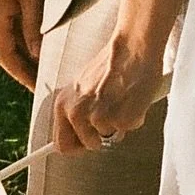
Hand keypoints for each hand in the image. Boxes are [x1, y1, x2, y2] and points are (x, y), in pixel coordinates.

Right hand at [0, 0, 45, 91]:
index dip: (20, 74)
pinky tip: (34, 44)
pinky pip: (6, 27)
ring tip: (41, 68)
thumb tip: (37, 56)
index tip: (36, 88)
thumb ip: (34, 25)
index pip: (4, 56)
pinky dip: (19, 40)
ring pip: (4, 39)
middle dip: (21, 69)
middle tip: (41, 83)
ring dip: (21, 55)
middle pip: (2, 51)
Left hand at [53, 38, 164, 153]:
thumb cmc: (112, 63)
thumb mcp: (83, 86)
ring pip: (110, 137)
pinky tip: (132, 99)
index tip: (85, 144)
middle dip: (101, 139)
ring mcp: (99, 118)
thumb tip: (79, 132)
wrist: (132, 48)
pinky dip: (133, 118)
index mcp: (64, 104)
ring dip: (118, 124)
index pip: (61, 143)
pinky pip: (129, 129)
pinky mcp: (121, 120)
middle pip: (88, 145)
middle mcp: (77, 113)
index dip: (77, 146)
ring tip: (122, 101)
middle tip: (110, 120)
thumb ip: (77, 109)